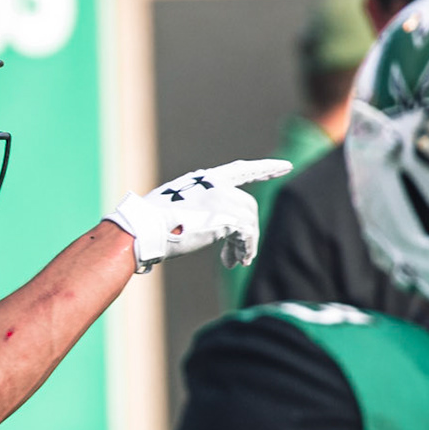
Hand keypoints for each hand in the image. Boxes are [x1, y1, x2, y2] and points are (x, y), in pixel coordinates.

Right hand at [106, 159, 291, 271]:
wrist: (144, 228)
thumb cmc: (149, 224)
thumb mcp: (174, 208)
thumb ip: (195, 210)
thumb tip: (199, 229)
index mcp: (204, 179)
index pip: (241, 170)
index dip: (264, 169)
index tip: (285, 167)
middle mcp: (216, 184)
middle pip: (247, 206)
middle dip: (247, 232)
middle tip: (239, 257)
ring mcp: (222, 198)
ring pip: (249, 221)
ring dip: (246, 245)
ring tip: (238, 262)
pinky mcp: (226, 217)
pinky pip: (248, 234)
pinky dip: (246, 249)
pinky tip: (236, 262)